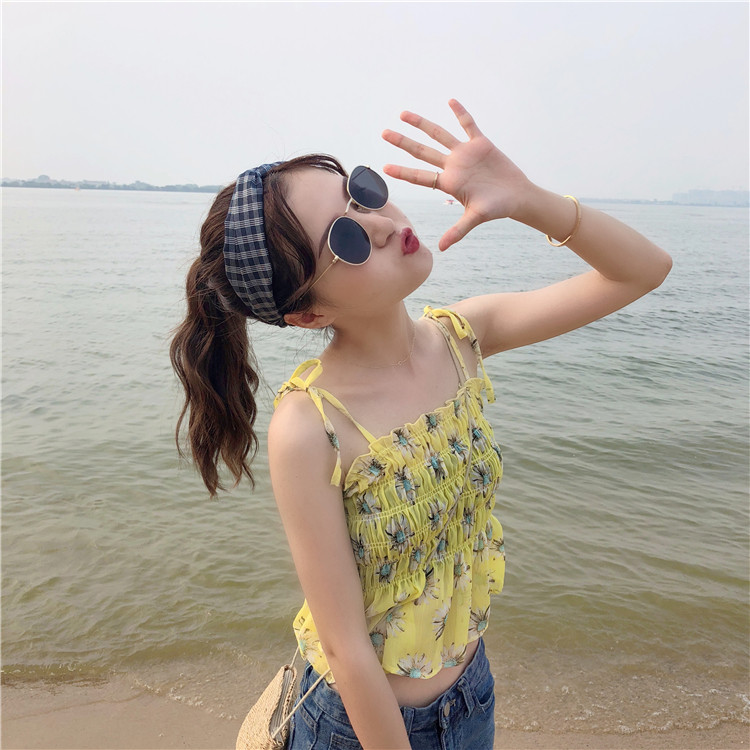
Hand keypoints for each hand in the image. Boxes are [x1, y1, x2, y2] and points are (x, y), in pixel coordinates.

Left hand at [382, 99, 532, 250]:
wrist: (516, 196)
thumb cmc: (496, 208)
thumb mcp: (476, 218)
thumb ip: (458, 230)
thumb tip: (442, 248)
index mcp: (448, 183)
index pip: (420, 176)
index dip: (403, 172)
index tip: (384, 168)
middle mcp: (453, 166)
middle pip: (422, 152)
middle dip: (403, 142)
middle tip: (384, 133)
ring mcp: (465, 153)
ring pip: (439, 135)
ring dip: (422, 124)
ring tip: (403, 114)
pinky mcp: (480, 143)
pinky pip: (468, 125)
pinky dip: (460, 113)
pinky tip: (450, 100)